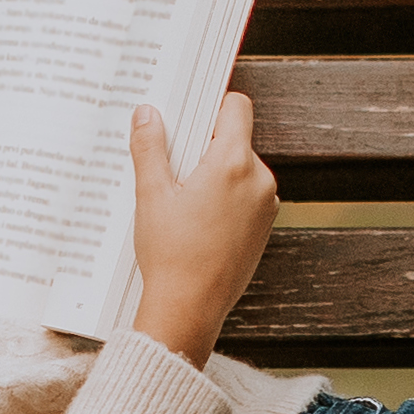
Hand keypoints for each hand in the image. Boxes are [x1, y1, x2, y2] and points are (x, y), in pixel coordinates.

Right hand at [125, 94, 276, 362]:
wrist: (190, 308)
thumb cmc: (171, 253)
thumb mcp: (151, 195)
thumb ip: (150, 148)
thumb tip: (147, 113)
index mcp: (233, 163)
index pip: (236, 107)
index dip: (212, 105)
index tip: (188, 115)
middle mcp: (259, 179)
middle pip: (235, 139)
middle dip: (205, 145)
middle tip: (171, 163)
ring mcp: (266, 205)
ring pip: (241, 168)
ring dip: (214, 173)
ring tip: (180, 197)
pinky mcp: (265, 227)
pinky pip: (246, 196)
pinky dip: (225, 197)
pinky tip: (196, 218)